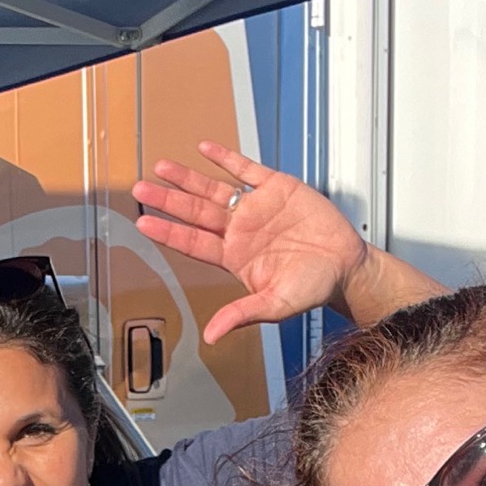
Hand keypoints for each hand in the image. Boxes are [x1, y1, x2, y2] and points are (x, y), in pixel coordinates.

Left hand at [134, 141, 370, 345]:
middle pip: (195, 213)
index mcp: (234, 256)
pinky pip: (246, 169)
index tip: (144, 223)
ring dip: (188, 178)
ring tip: (161, 167)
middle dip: (168, 200)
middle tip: (140, 189)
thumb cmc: (312, 287)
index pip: (193, 242)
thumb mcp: (275, 304)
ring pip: (214, 189)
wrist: (345, 266)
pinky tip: (206, 148)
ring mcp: (256, 208)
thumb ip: (242, 314)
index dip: (168, 232)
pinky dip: (227, 158)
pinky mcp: (277, 188)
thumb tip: (212, 336)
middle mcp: (239, 230)